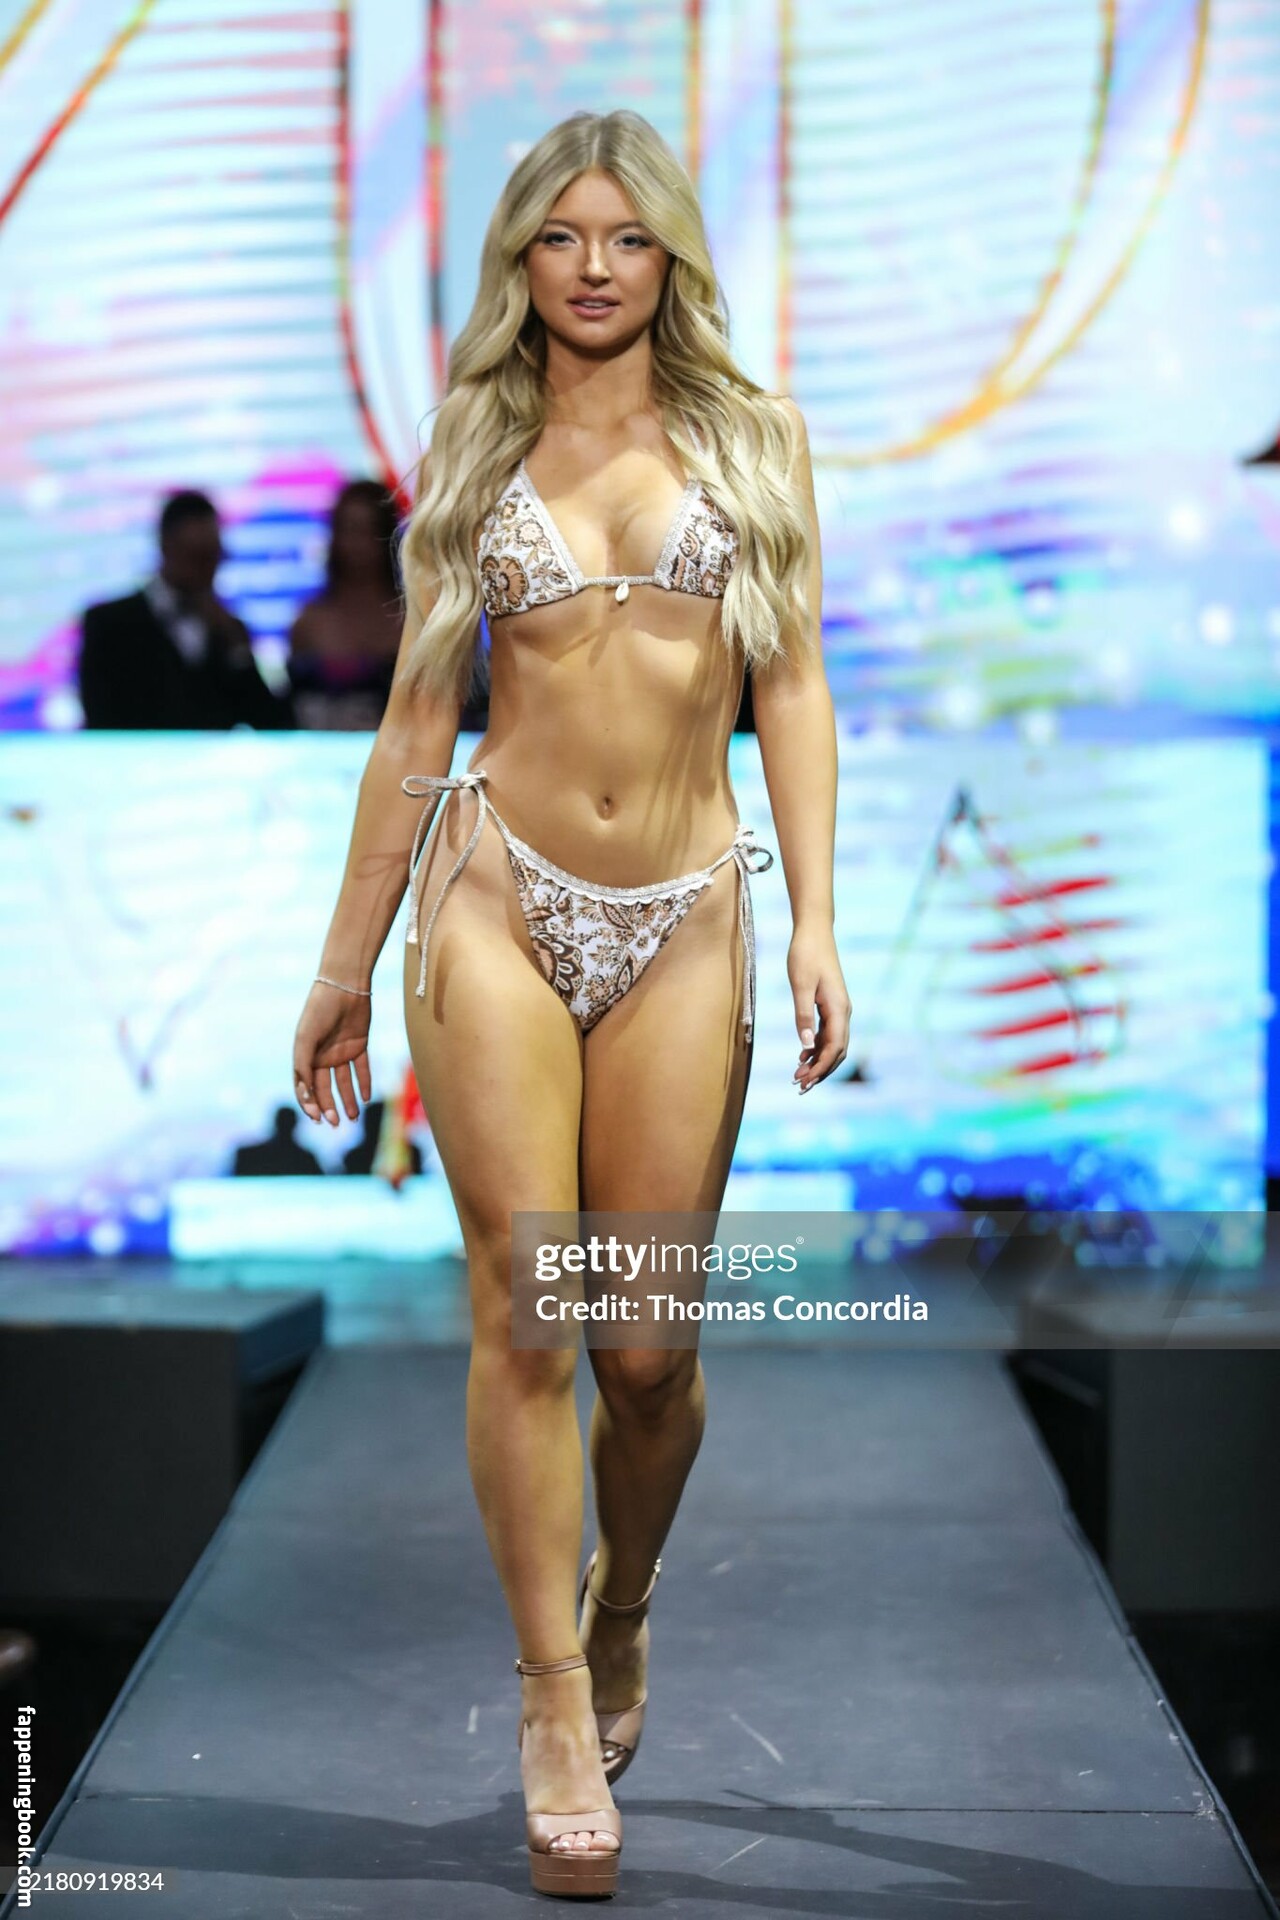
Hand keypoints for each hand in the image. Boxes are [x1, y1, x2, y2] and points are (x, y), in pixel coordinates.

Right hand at [292, 980, 372, 1125]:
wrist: (344, 986)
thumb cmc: (319, 1011)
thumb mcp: (307, 1039)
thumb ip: (303, 1066)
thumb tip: (306, 1096)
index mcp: (305, 1056)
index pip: (306, 1087)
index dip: (310, 1104)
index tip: (317, 1119)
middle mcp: (322, 1056)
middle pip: (325, 1088)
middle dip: (330, 1107)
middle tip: (337, 1123)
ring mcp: (340, 1051)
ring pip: (344, 1082)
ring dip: (348, 1100)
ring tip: (353, 1117)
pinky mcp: (359, 1045)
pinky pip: (362, 1068)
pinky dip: (364, 1083)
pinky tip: (367, 1098)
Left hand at [788, 927, 849, 1092]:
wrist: (814, 931)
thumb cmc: (805, 954)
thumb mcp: (800, 985)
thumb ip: (803, 1015)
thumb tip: (806, 1046)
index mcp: (839, 1008)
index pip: (835, 1048)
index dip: (821, 1068)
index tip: (804, 1082)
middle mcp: (843, 1011)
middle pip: (837, 1051)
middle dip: (821, 1071)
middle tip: (799, 1086)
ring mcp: (838, 1009)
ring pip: (833, 1044)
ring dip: (818, 1062)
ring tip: (799, 1077)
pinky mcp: (830, 1005)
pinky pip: (828, 1033)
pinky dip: (817, 1048)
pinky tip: (802, 1057)